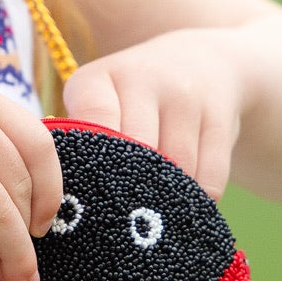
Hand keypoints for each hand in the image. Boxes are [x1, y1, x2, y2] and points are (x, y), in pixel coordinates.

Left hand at [62, 30, 246, 197]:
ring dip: (167, 197)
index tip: (90, 198)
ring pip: (176, 167)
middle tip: (122, 221)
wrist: (201, 59)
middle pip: (136, 152)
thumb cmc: (132, 99)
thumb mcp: (100, 100)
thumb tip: (61, 196)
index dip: (92, 165)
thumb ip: (79, 138)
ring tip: (155, 213)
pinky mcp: (220, 116)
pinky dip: (199, 197)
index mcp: (99, 79)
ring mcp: (184, 96)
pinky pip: (211, 174)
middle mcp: (142, 79)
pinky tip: (186, 202)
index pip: (93, 123)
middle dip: (128, 190)